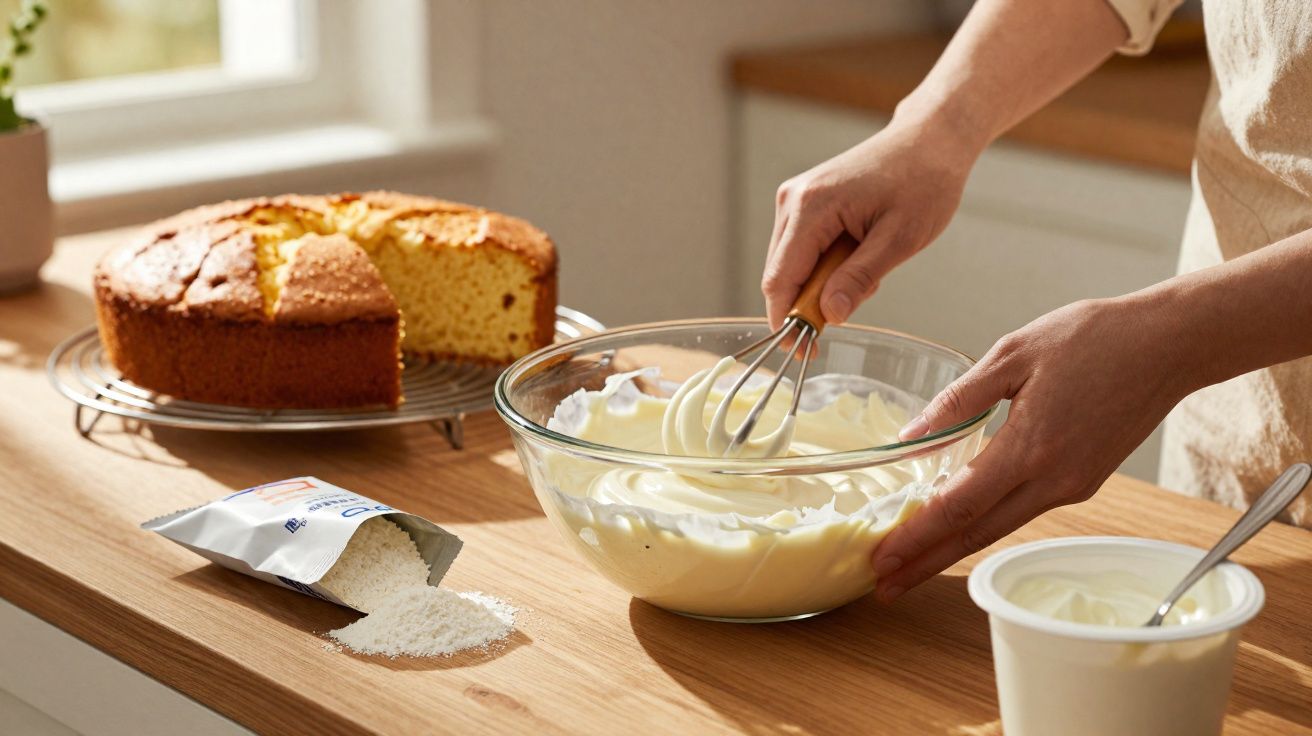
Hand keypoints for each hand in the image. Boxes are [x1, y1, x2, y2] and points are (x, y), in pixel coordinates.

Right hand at [762, 116, 978, 328]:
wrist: (929, 142)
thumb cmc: (923, 183)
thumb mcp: (899, 238)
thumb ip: (860, 277)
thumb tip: (830, 315)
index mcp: (811, 207)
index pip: (780, 278)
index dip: (788, 320)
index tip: (807, 350)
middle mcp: (792, 201)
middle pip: (780, 275)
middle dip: (810, 303)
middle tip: (855, 304)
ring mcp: (795, 200)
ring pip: (791, 266)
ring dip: (822, 284)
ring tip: (868, 270)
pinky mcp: (803, 203)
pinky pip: (802, 251)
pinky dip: (826, 267)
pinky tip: (859, 255)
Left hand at [870, 295, 1196, 601]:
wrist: (1170, 344)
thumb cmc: (1095, 338)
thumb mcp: (1013, 353)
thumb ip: (960, 399)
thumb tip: (911, 435)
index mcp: (1031, 447)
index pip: (959, 506)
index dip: (916, 537)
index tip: (881, 559)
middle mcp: (1054, 480)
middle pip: (977, 533)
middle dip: (926, 562)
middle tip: (884, 585)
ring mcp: (1072, 485)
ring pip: (1000, 526)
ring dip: (953, 546)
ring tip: (912, 561)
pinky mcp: (1083, 481)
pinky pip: (1023, 509)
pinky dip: (985, 521)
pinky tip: (959, 521)